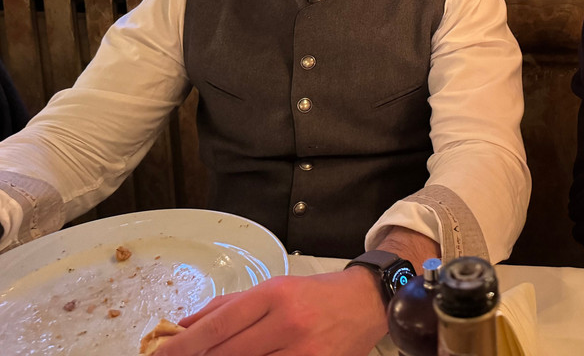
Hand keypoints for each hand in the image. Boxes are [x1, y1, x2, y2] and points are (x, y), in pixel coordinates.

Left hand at [154, 268, 385, 355]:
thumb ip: (227, 307)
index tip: (161, 355)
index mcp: (274, 295)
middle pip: (227, 353)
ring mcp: (304, 350)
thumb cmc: (315, 294)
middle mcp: (287, 322)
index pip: (218, 325)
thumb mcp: (272, 288)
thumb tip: (184, 326)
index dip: (184, 345)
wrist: (367, 302)